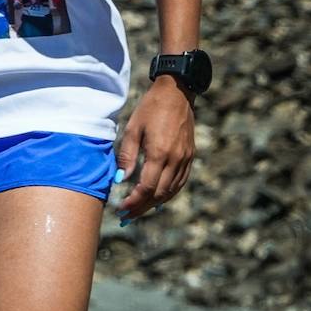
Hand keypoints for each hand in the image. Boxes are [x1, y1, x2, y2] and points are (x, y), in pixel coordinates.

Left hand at [114, 76, 195, 220]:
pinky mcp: (190, 156)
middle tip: (127, 217)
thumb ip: (127, 155)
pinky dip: (168, 194)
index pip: (146, 187)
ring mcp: (185, 159)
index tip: (121, 209)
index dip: (134, 201)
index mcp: (159, 152)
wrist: (177, 93)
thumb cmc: (150, 108)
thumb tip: (120, 179)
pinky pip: (180, 182)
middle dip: (142, 208)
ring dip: (155, 204)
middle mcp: (175, 159)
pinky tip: (158, 199)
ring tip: (139, 211)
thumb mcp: (133, 128)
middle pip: (159, 194)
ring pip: (171, 191)